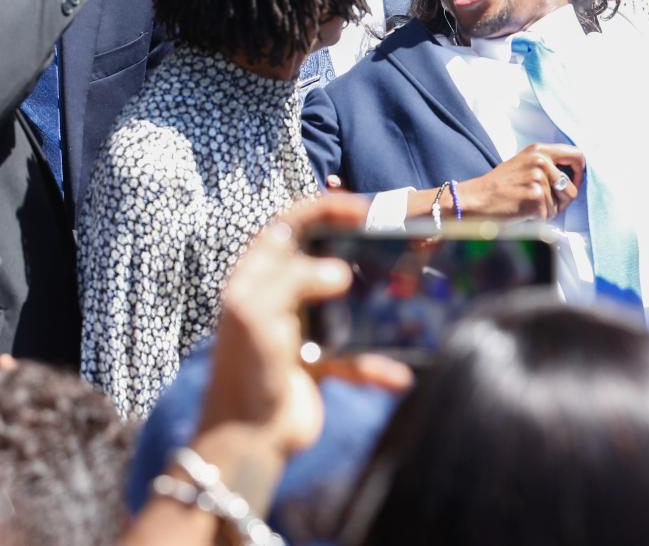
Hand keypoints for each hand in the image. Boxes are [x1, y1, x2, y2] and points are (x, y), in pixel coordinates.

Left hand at [198, 194, 411, 458]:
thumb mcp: (258, 313)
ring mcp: (300, 326)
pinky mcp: (319, 359)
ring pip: (345, 301)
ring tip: (403, 294)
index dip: (324, 208)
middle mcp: (279, 294)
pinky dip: (376, 364)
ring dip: (373, 304)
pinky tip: (396, 376)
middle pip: (322, 255)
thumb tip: (341, 271)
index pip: (290, 223)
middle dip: (355, 247)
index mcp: (257, 275)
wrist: (247, 441)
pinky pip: (355, 353)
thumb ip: (297, 278)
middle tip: (388, 240)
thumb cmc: (245, 371)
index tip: (361, 208)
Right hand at [457, 143, 584, 219]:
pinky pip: (549, 216)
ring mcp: (538, 179)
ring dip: (548, 211)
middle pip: (572, 188)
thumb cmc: (499, 185)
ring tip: (527, 206)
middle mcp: (541, 161)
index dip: (580, 173)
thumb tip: (573, 175)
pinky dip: (538, 219)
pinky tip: (522, 212)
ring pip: (561, 205)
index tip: (574, 183)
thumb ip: (547, 164)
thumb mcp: (523, 163)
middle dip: (562, 202)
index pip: (577, 155)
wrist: (476, 199)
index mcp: (539, 150)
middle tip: (543, 204)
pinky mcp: (536, 197)